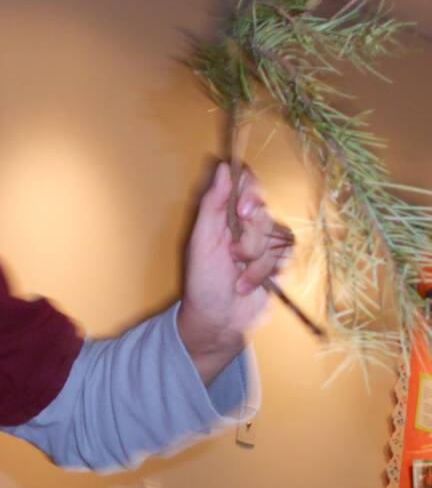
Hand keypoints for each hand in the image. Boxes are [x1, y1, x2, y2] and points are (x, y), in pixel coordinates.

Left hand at [177, 162, 289, 383]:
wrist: (218, 320)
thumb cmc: (202, 282)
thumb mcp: (201, 241)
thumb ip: (212, 204)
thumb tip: (224, 167)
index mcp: (224, 213)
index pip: (246, 182)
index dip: (250, 190)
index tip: (243, 209)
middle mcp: (245, 223)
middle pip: (264, 208)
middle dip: (249, 237)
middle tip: (233, 254)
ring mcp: (264, 241)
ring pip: (277, 233)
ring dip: (255, 260)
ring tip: (236, 275)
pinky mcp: (279, 259)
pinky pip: (286, 253)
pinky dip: (264, 271)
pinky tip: (247, 284)